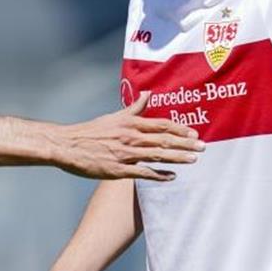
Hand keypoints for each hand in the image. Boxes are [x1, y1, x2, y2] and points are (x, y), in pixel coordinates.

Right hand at [56, 92, 202, 181]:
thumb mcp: (114, 116)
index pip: (161, 125)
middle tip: (203, 147)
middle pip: (164, 139)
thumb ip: (134, 108)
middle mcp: (130, 137)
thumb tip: (148, 94)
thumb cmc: (91, 131)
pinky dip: (159, 174)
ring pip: (157, 155)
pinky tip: (172, 176)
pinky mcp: (118, 169)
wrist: (68, 145)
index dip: (179, 129)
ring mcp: (125, 154)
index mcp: (130, 123)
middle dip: (185, 143)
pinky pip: (143, 172)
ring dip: (177, 157)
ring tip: (194, 159)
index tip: (194, 133)